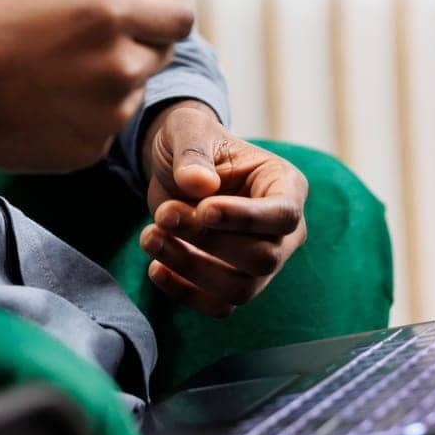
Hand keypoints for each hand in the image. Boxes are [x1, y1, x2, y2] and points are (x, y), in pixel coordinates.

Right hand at [0, 0, 191, 171]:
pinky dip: (90, 113)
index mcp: (110, 15)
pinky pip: (108, 124)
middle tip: (81, 38)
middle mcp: (118, 66)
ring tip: (55, 71)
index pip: (181, 16)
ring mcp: (106, 114)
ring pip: (134, 90)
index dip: (168, 9)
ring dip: (113, 78)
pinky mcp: (89, 148)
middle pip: (161, 52)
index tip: (147, 8)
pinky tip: (47, 102)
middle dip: (137, 41)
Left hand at [139, 101, 307, 317]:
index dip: (244, 219)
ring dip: (191, 268)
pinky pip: (219, 305)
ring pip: (241, 289)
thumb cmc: (192, 140)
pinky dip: (185, 294)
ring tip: (149, 237)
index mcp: (286, 185)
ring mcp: (263, 261)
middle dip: (208, 241)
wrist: (176, 166)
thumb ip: (193, 152)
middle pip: (262, 258)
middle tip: (164, 214)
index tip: (203, 209)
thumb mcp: (188, 129)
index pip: (282, 214)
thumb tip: (199, 184)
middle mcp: (283, 230)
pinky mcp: (234, 281)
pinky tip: (155, 269)